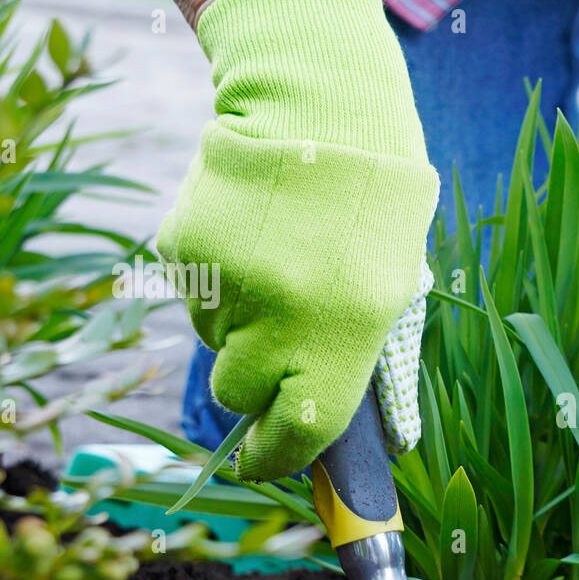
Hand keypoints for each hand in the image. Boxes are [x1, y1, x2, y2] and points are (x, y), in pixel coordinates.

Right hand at [157, 0, 437, 480]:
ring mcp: (227, 281)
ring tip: (276, 267)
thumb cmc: (371, 220)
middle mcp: (282, 314)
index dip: (277, 459)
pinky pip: (190, 298)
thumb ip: (365, 369)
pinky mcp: (184, 249)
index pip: (300, 432)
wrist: (322, 116)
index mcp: (346, 332)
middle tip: (279, 339)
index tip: (264, 463)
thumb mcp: (393, 296)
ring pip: (211, 343)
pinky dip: (214, 284)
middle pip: (238, 393)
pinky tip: (248, 242)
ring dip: (236, 325)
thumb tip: (352, 444)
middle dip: (253, 382)